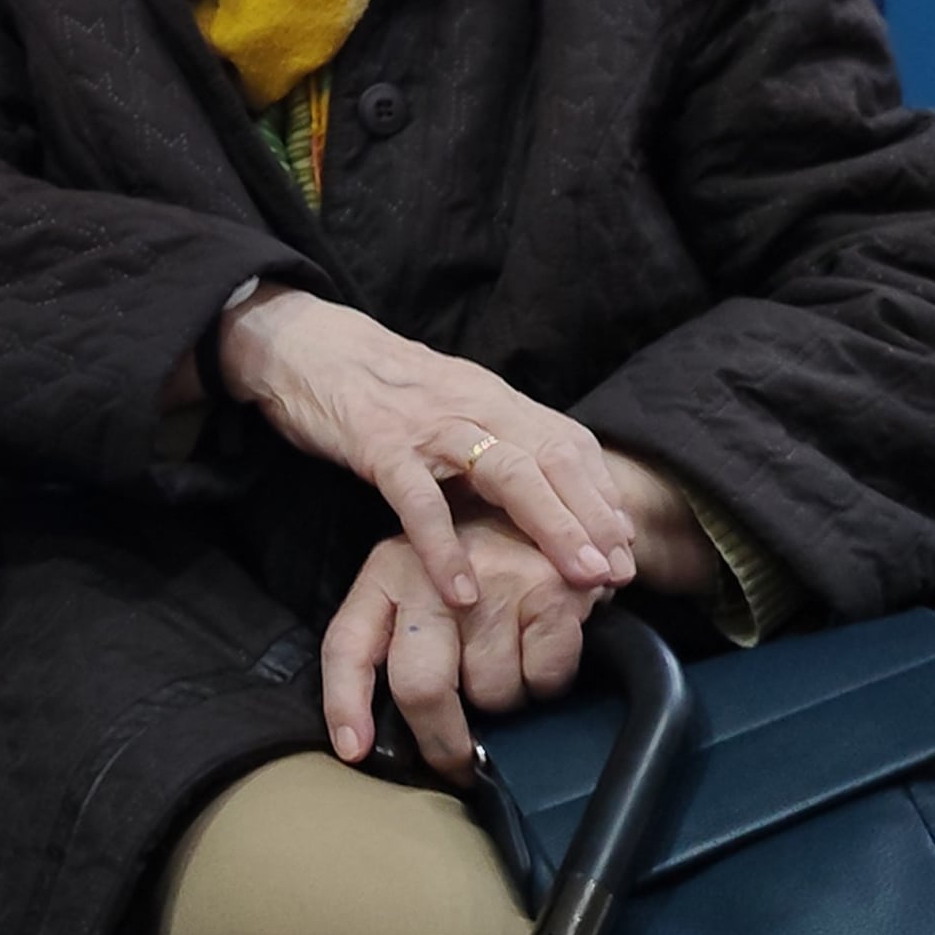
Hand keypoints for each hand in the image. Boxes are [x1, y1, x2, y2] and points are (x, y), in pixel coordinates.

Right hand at [217, 290, 634, 610]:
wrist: (306, 344)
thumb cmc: (381, 386)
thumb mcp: (452, 403)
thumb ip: (495, 439)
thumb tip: (547, 496)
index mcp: (495, 398)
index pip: (567, 443)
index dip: (602, 494)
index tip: (628, 545)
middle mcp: (474, 406)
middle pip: (551, 458)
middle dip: (593, 518)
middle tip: (621, 573)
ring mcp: (429, 425)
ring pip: (506, 472)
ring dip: (550, 527)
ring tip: (577, 579)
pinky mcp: (379, 445)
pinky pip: (419, 499)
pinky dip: (443, 545)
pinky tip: (463, 590)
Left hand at [325, 517, 590, 782]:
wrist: (555, 513)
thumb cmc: (477, 568)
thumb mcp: (421, 584)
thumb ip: (398, 642)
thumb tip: (380, 737)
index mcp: (387, 570)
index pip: (348, 643)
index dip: (346, 703)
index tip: (355, 749)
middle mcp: (433, 570)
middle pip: (420, 685)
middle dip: (442, 741)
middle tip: (458, 762)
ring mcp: (495, 579)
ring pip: (491, 693)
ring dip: (505, 703)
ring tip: (510, 662)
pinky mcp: (551, 592)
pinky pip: (544, 680)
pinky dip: (547, 683)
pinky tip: (541, 649)